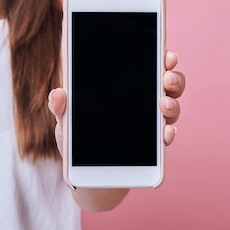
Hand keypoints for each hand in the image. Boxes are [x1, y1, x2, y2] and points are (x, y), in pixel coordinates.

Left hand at [48, 50, 185, 154]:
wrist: (86, 174)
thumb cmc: (79, 138)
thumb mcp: (66, 120)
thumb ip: (62, 107)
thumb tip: (56, 94)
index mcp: (127, 86)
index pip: (149, 65)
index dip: (162, 58)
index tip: (167, 56)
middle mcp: (145, 101)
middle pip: (169, 83)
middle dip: (173, 78)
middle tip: (166, 78)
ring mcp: (152, 123)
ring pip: (172, 107)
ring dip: (172, 104)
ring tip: (164, 105)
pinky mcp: (154, 146)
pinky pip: (166, 136)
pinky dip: (169, 133)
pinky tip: (166, 133)